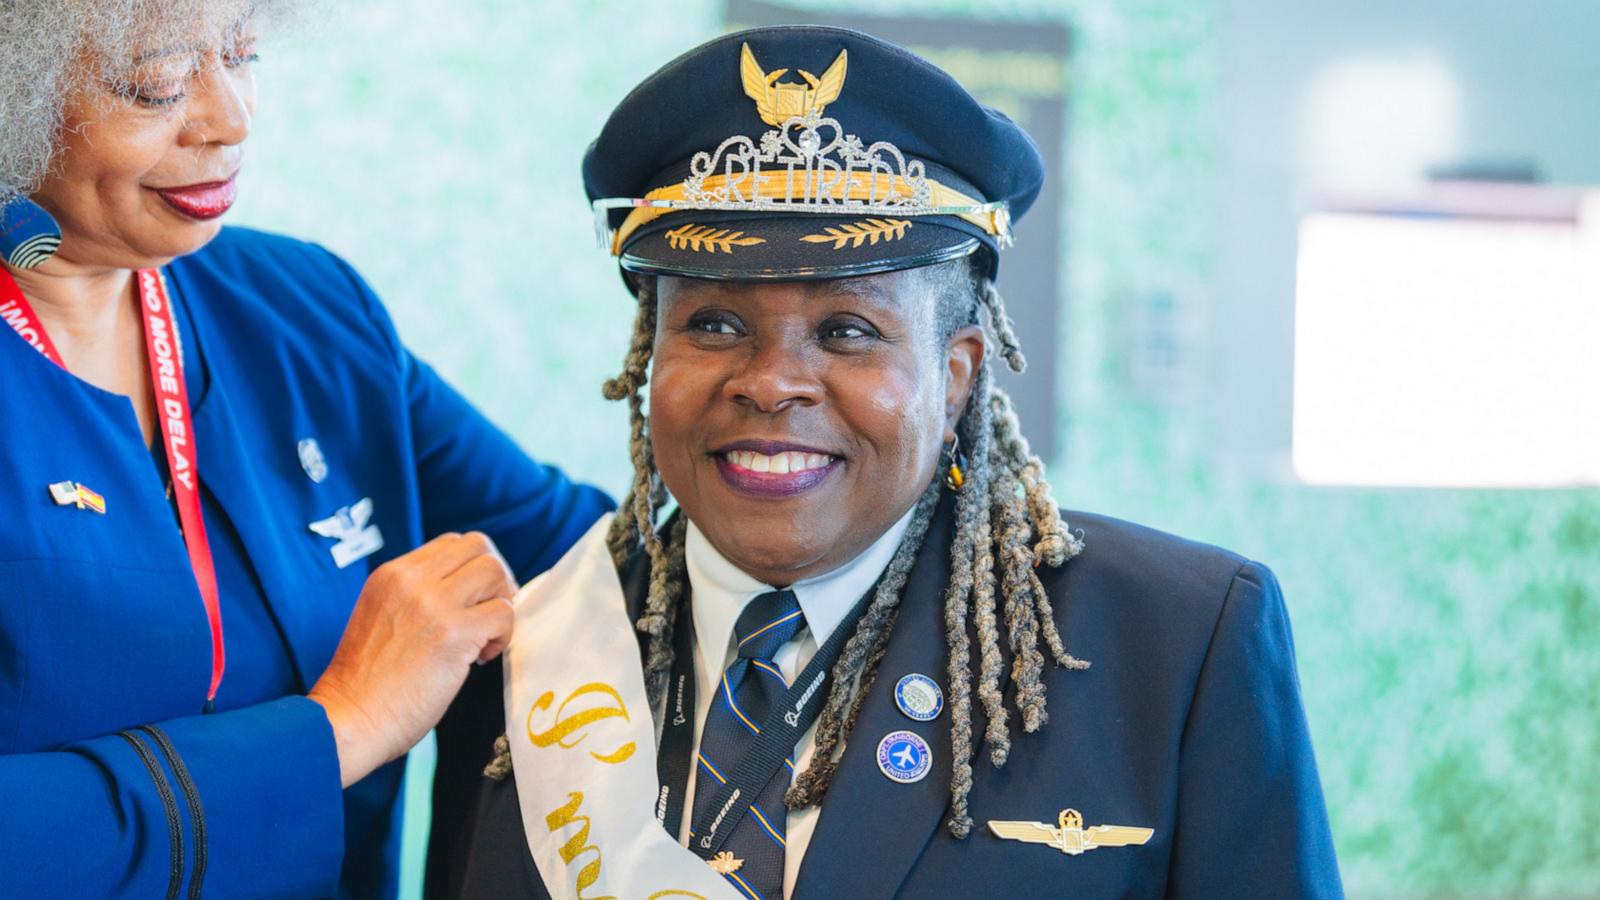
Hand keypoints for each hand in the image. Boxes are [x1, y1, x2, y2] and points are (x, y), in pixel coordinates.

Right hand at [309, 532, 515, 786]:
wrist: (348, 720)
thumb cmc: (366, 684)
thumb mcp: (380, 617)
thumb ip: (414, 597)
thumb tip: (464, 594)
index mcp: (391, 574)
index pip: (451, 543)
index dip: (471, 569)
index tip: (471, 602)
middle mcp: (411, 580)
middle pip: (478, 546)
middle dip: (495, 578)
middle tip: (488, 614)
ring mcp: (434, 604)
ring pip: (495, 571)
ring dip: (502, 603)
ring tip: (484, 638)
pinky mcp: (454, 633)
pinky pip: (504, 613)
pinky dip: (504, 635)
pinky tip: (480, 659)